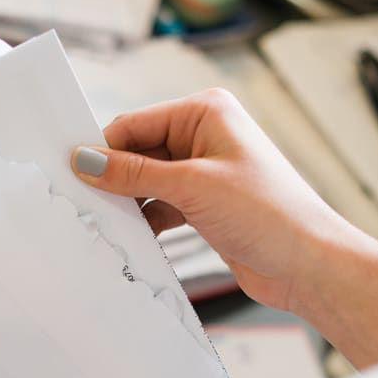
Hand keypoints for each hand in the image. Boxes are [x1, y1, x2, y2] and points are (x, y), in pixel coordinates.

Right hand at [72, 89, 377, 366]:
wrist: (309, 265)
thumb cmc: (267, 213)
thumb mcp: (191, 188)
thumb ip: (133, 174)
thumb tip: (84, 160)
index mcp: (206, 112)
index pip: (136, 124)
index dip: (102, 148)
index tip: (68, 172)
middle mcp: (205, 135)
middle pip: (139, 151)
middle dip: (114, 177)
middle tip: (79, 201)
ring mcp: (206, 171)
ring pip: (148, 181)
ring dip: (129, 202)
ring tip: (103, 222)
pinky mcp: (206, 204)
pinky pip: (161, 204)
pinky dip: (146, 218)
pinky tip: (132, 236)